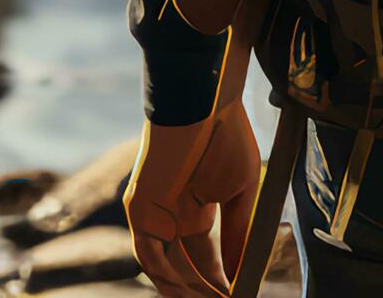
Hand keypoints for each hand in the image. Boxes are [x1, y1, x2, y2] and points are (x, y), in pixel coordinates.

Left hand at [126, 100, 263, 297]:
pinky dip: (163, 273)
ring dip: (184, 288)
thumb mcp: (242, 192)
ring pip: (164, 265)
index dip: (219, 278)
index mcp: (195, 209)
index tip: (236, 293)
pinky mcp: (139, 208)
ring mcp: (153, 213)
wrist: (203, 104)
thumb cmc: (225, 138)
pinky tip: (185, 288)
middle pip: (183, 266)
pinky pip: (147, 251)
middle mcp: (171, 216)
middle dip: (203, 290)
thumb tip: (243, 268)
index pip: (205, 255)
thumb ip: (238, 231)